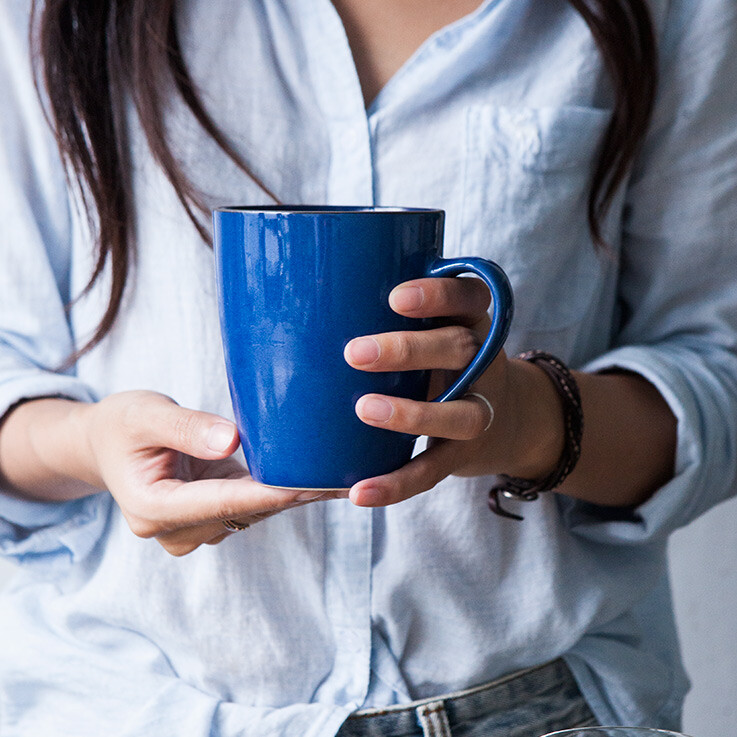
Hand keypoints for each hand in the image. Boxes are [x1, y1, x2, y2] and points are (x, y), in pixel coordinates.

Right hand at [80, 391, 343, 554]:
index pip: (222, 503)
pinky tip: (319, 477)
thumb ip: (186, 428)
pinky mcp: (212, 518)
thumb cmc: (122, 425)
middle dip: (294, 495)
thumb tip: (232, 442)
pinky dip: (283, 490)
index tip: (310, 485)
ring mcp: (195, 529)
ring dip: (296, 495)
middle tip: (344, 478)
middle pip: (245, 512)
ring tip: (343, 476)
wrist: (107, 445)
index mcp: (153, 509)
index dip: (269, 494)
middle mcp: (176, 530)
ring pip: (255, 513)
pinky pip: (253, 506)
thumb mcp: (145, 414)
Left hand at [343, 277, 562, 506]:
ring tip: (365, 410)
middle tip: (355, 353)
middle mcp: (484, 363)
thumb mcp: (441, 330)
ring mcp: (480, 410)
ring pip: (459, 414)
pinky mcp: (466, 453)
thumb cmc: (448, 364)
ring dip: (413, 414)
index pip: (470, 297)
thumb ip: (400, 317)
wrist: (510, 421)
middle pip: (461, 349)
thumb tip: (308, 306)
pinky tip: (362, 492)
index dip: (440, 294)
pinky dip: (398, 484)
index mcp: (472, 323)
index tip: (396, 298)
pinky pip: (434, 469)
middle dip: (409, 350)